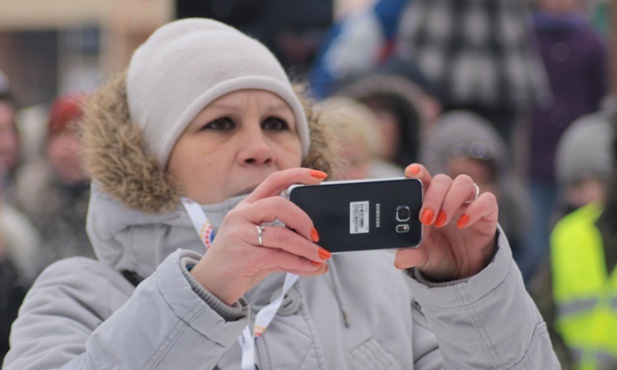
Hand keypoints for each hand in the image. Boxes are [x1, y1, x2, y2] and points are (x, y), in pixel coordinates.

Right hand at [190, 168, 330, 304]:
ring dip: (307, 248)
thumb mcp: (265, 250)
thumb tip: (321, 261)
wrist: (210, 287)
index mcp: (247, 207)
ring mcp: (240, 234)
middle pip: (279, 204)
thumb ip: (290, 250)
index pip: (274, 181)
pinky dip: (299, 263)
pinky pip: (278, 256)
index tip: (320, 176)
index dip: (298, 175)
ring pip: (281, 234)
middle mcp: (241, 216)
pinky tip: (311, 267)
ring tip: (320, 256)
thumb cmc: (239, 264)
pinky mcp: (243, 255)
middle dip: (303, 220)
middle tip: (316, 235)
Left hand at [394, 164, 497, 280]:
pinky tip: (463, 224)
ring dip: (451, 199)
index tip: (411, 172)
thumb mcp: (422, 255)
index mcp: (429, 200)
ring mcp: (468, 202)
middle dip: (433, 197)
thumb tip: (399, 260)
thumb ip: (411, 254)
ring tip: (441, 222)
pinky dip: (475, 209)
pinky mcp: (487, 213)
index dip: (418, 172)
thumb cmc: (439, 252)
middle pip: (443, 180)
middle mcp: (448, 196)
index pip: (424, 177)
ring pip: (464, 182)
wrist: (463, 269)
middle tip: (426, 218)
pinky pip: (486, 200)